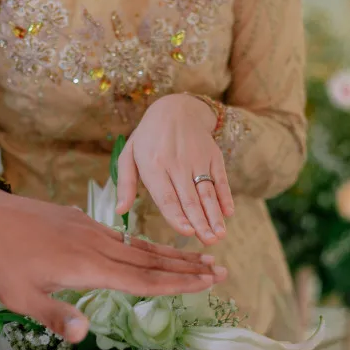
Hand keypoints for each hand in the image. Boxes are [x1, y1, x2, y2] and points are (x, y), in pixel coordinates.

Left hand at [0, 182, 225, 342]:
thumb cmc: (0, 262)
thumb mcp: (20, 297)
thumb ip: (55, 315)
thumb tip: (85, 334)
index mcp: (88, 266)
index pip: (143, 279)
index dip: (177, 283)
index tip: (207, 282)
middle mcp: (97, 245)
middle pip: (150, 259)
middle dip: (187, 266)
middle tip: (220, 268)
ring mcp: (90, 229)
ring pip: (139, 244)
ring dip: (170, 252)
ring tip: (197, 255)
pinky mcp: (80, 220)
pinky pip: (121, 235)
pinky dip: (144, 243)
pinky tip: (148, 245)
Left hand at [116, 94, 234, 245]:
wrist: (176, 108)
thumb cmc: (148, 138)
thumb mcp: (129, 156)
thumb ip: (126, 185)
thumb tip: (120, 211)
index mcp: (153, 166)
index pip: (166, 197)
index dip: (177, 216)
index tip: (186, 232)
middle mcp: (176, 163)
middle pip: (189, 198)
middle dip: (200, 222)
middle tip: (208, 242)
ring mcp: (197, 159)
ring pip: (207, 192)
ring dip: (214, 214)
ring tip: (219, 234)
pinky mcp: (213, 156)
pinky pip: (220, 179)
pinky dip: (226, 196)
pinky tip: (229, 213)